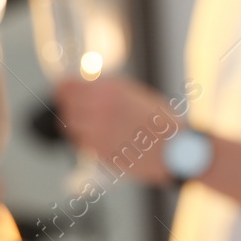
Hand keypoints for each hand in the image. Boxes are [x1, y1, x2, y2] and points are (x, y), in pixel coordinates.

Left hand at [55, 75, 179, 185]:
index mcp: (108, 90)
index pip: (66, 87)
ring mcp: (97, 134)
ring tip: (101, 127)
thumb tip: (82, 86)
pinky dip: (90, 141)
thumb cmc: (159, 120)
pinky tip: (110, 139)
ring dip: (80, 126)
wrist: (176, 150)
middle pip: (66, 109)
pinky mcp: (99, 154)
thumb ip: (106, 89)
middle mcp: (98, 110)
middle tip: (83, 111)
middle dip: (72, 108)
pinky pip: (84, 144)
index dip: (64, 89)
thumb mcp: (135, 93)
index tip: (64, 91)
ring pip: (72, 128)